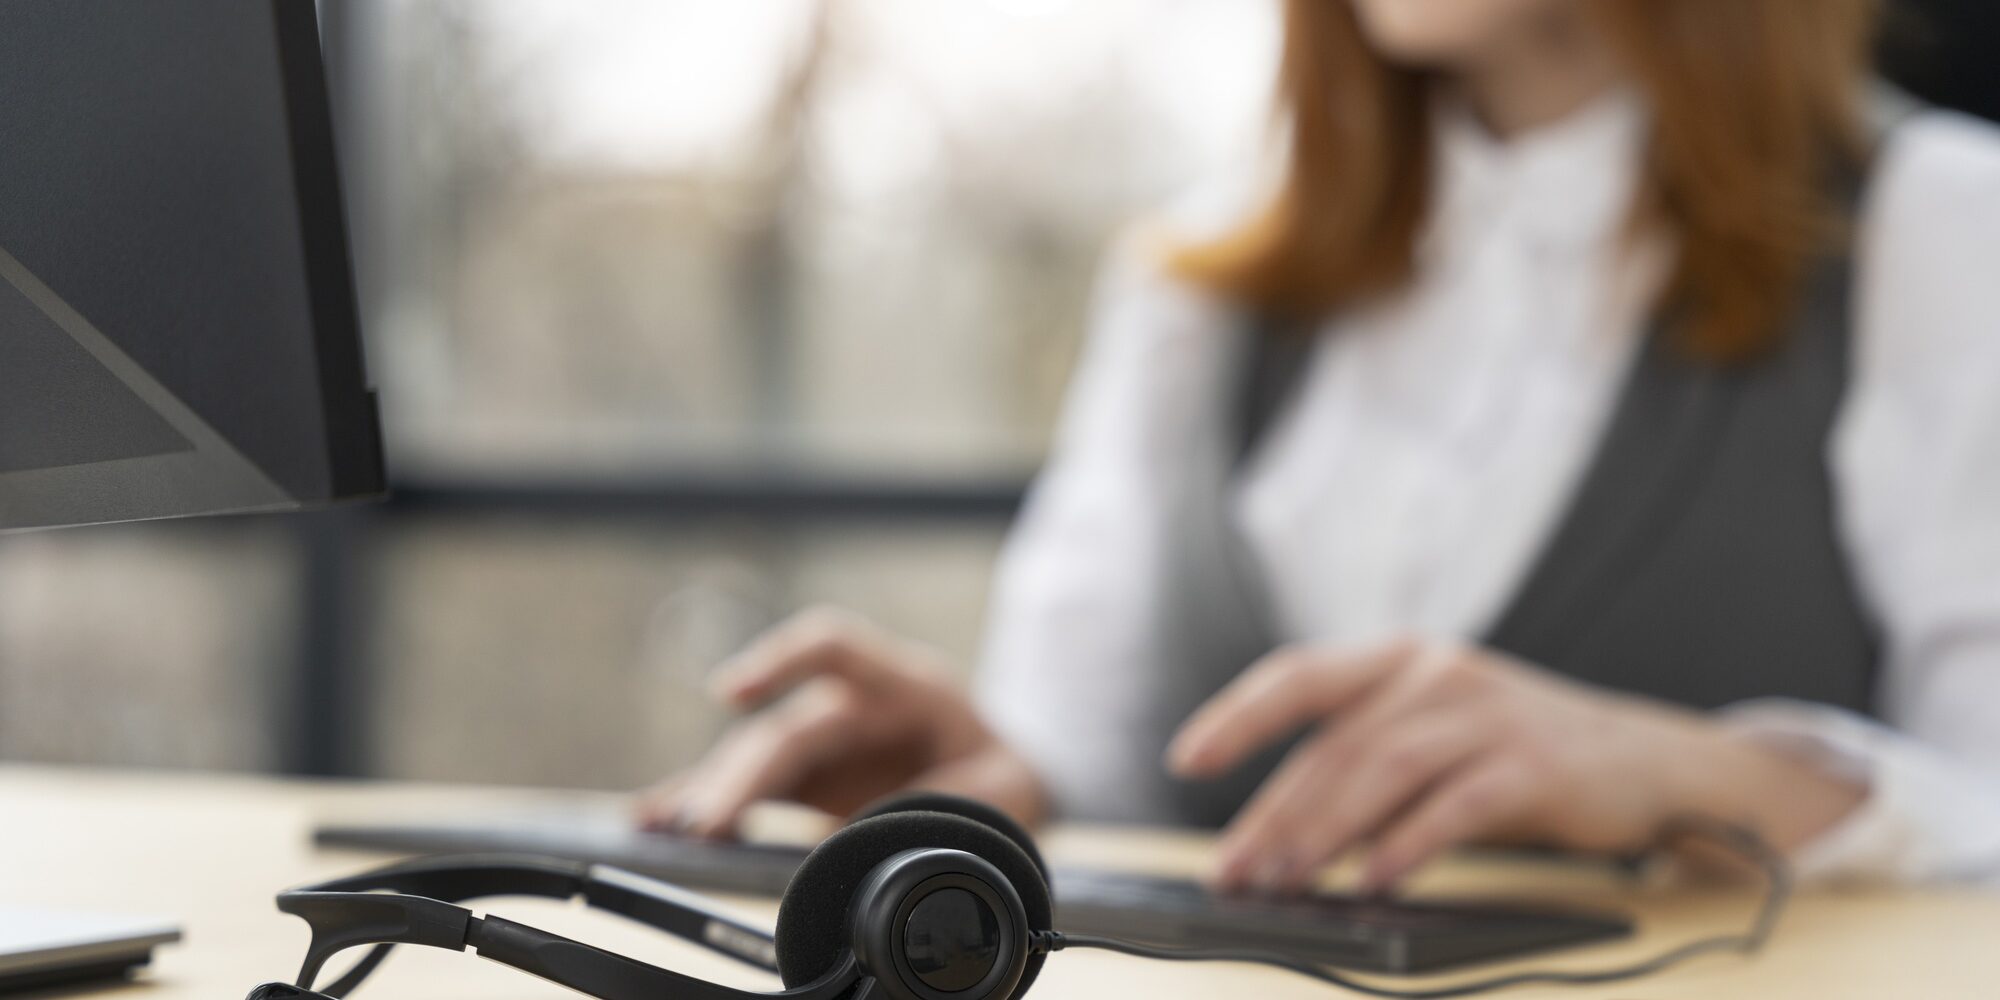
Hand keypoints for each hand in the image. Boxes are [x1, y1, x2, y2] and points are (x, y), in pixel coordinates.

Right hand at [635, 608, 1047, 837]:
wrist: (1004, 778)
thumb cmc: (1005, 772)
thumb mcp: (1009, 788)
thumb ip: (958, 803)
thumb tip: (888, 829)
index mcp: (904, 685)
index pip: (835, 648)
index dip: (780, 660)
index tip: (730, 692)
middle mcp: (850, 704)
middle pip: (784, 730)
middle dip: (742, 775)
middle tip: (707, 823)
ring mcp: (821, 740)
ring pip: (754, 758)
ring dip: (710, 792)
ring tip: (663, 825)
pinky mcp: (803, 777)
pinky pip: (745, 785)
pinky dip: (701, 802)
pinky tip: (655, 820)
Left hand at [1167, 637, 1864, 893]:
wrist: (1652, 762)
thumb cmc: (1521, 757)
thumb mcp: (1436, 742)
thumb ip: (1367, 772)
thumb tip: (1281, 844)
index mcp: (1399, 662)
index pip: (1298, 678)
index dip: (1237, 715)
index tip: (1185, 759)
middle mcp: (1437, 674)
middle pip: (1335, 744)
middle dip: (1275, 813)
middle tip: (1235, 872)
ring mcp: (1487, 714)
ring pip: (1384, 769)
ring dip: (1327, 831)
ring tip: (1287, 882)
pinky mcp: (1534, 764)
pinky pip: (1456, 804)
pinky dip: (1411, 844)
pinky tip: (1377, 881)